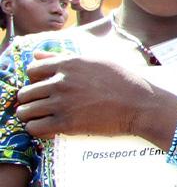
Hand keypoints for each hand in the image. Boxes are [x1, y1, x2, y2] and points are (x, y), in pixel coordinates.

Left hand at [15, 51, 156, 138]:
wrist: (142, 105)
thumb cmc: (124, 82)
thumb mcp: (96, 62)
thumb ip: (64, 58)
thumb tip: (37, 55)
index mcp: (69, 64)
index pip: (32, 70)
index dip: (36, 80)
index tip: (46, 88)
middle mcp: (61, 82)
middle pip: (26, 93)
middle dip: (32, 101)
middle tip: (45, 107)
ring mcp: (62, 103)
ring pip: (25, 112)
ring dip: (32, 116)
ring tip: (46, 119)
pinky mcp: (66, 124)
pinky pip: (34, 128)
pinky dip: (39, 130)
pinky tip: (52, 129)